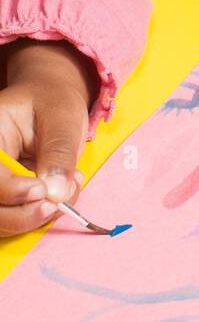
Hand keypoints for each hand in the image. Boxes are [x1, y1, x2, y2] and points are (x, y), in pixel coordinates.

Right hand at [0, 39, 95, 236]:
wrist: (52, 102)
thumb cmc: (54, 102)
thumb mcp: (62, 118)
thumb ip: (59, 153)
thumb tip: (56, 193)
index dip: (12, 190)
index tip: (42, 190)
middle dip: (23, 214)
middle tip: (57, 203)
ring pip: (0, 220)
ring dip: (35, 217)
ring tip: (68, 190)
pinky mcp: (7, 196)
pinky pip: (15, 219)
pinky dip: (40, 216)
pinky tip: (63, 194)